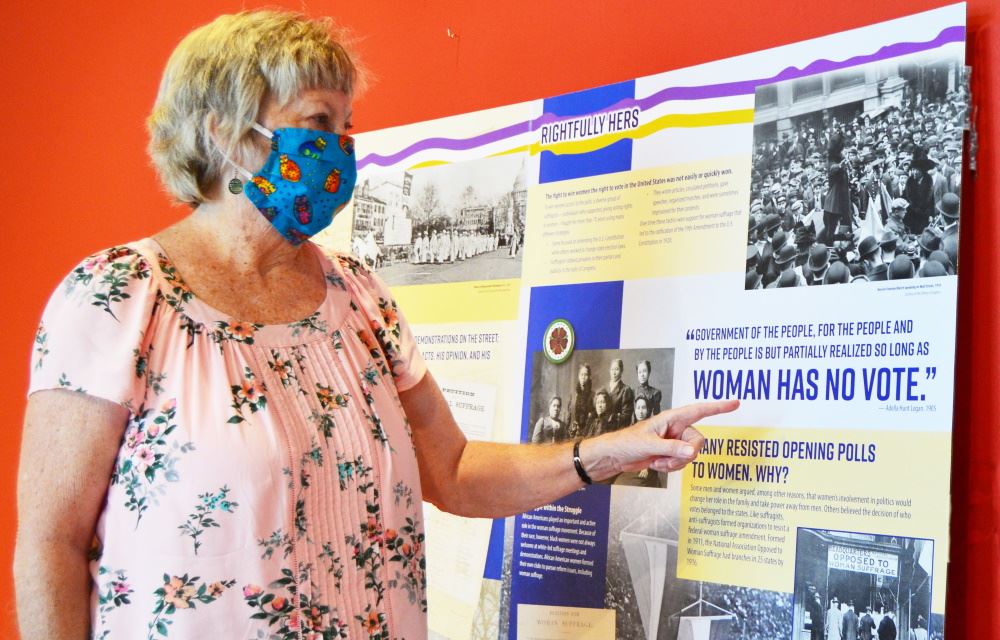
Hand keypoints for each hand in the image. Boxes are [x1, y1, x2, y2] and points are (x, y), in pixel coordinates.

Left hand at [584, 399, 738, 479]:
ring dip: (675, 463)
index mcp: (672, 418)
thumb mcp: (650, 446)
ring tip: (657, 462)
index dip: (718, 407)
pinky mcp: (670, 453)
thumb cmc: (627, 443)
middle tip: (665, 459)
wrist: (615, 457)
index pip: (699, 410)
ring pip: (690, 455)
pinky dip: (670, 467)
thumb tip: (693, 453)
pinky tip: (656, 464)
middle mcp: (676, 428)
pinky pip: (682, 463)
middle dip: (684, 455)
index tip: (736, 403)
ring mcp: (674, 442)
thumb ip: (673, 449)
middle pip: (697, 441)